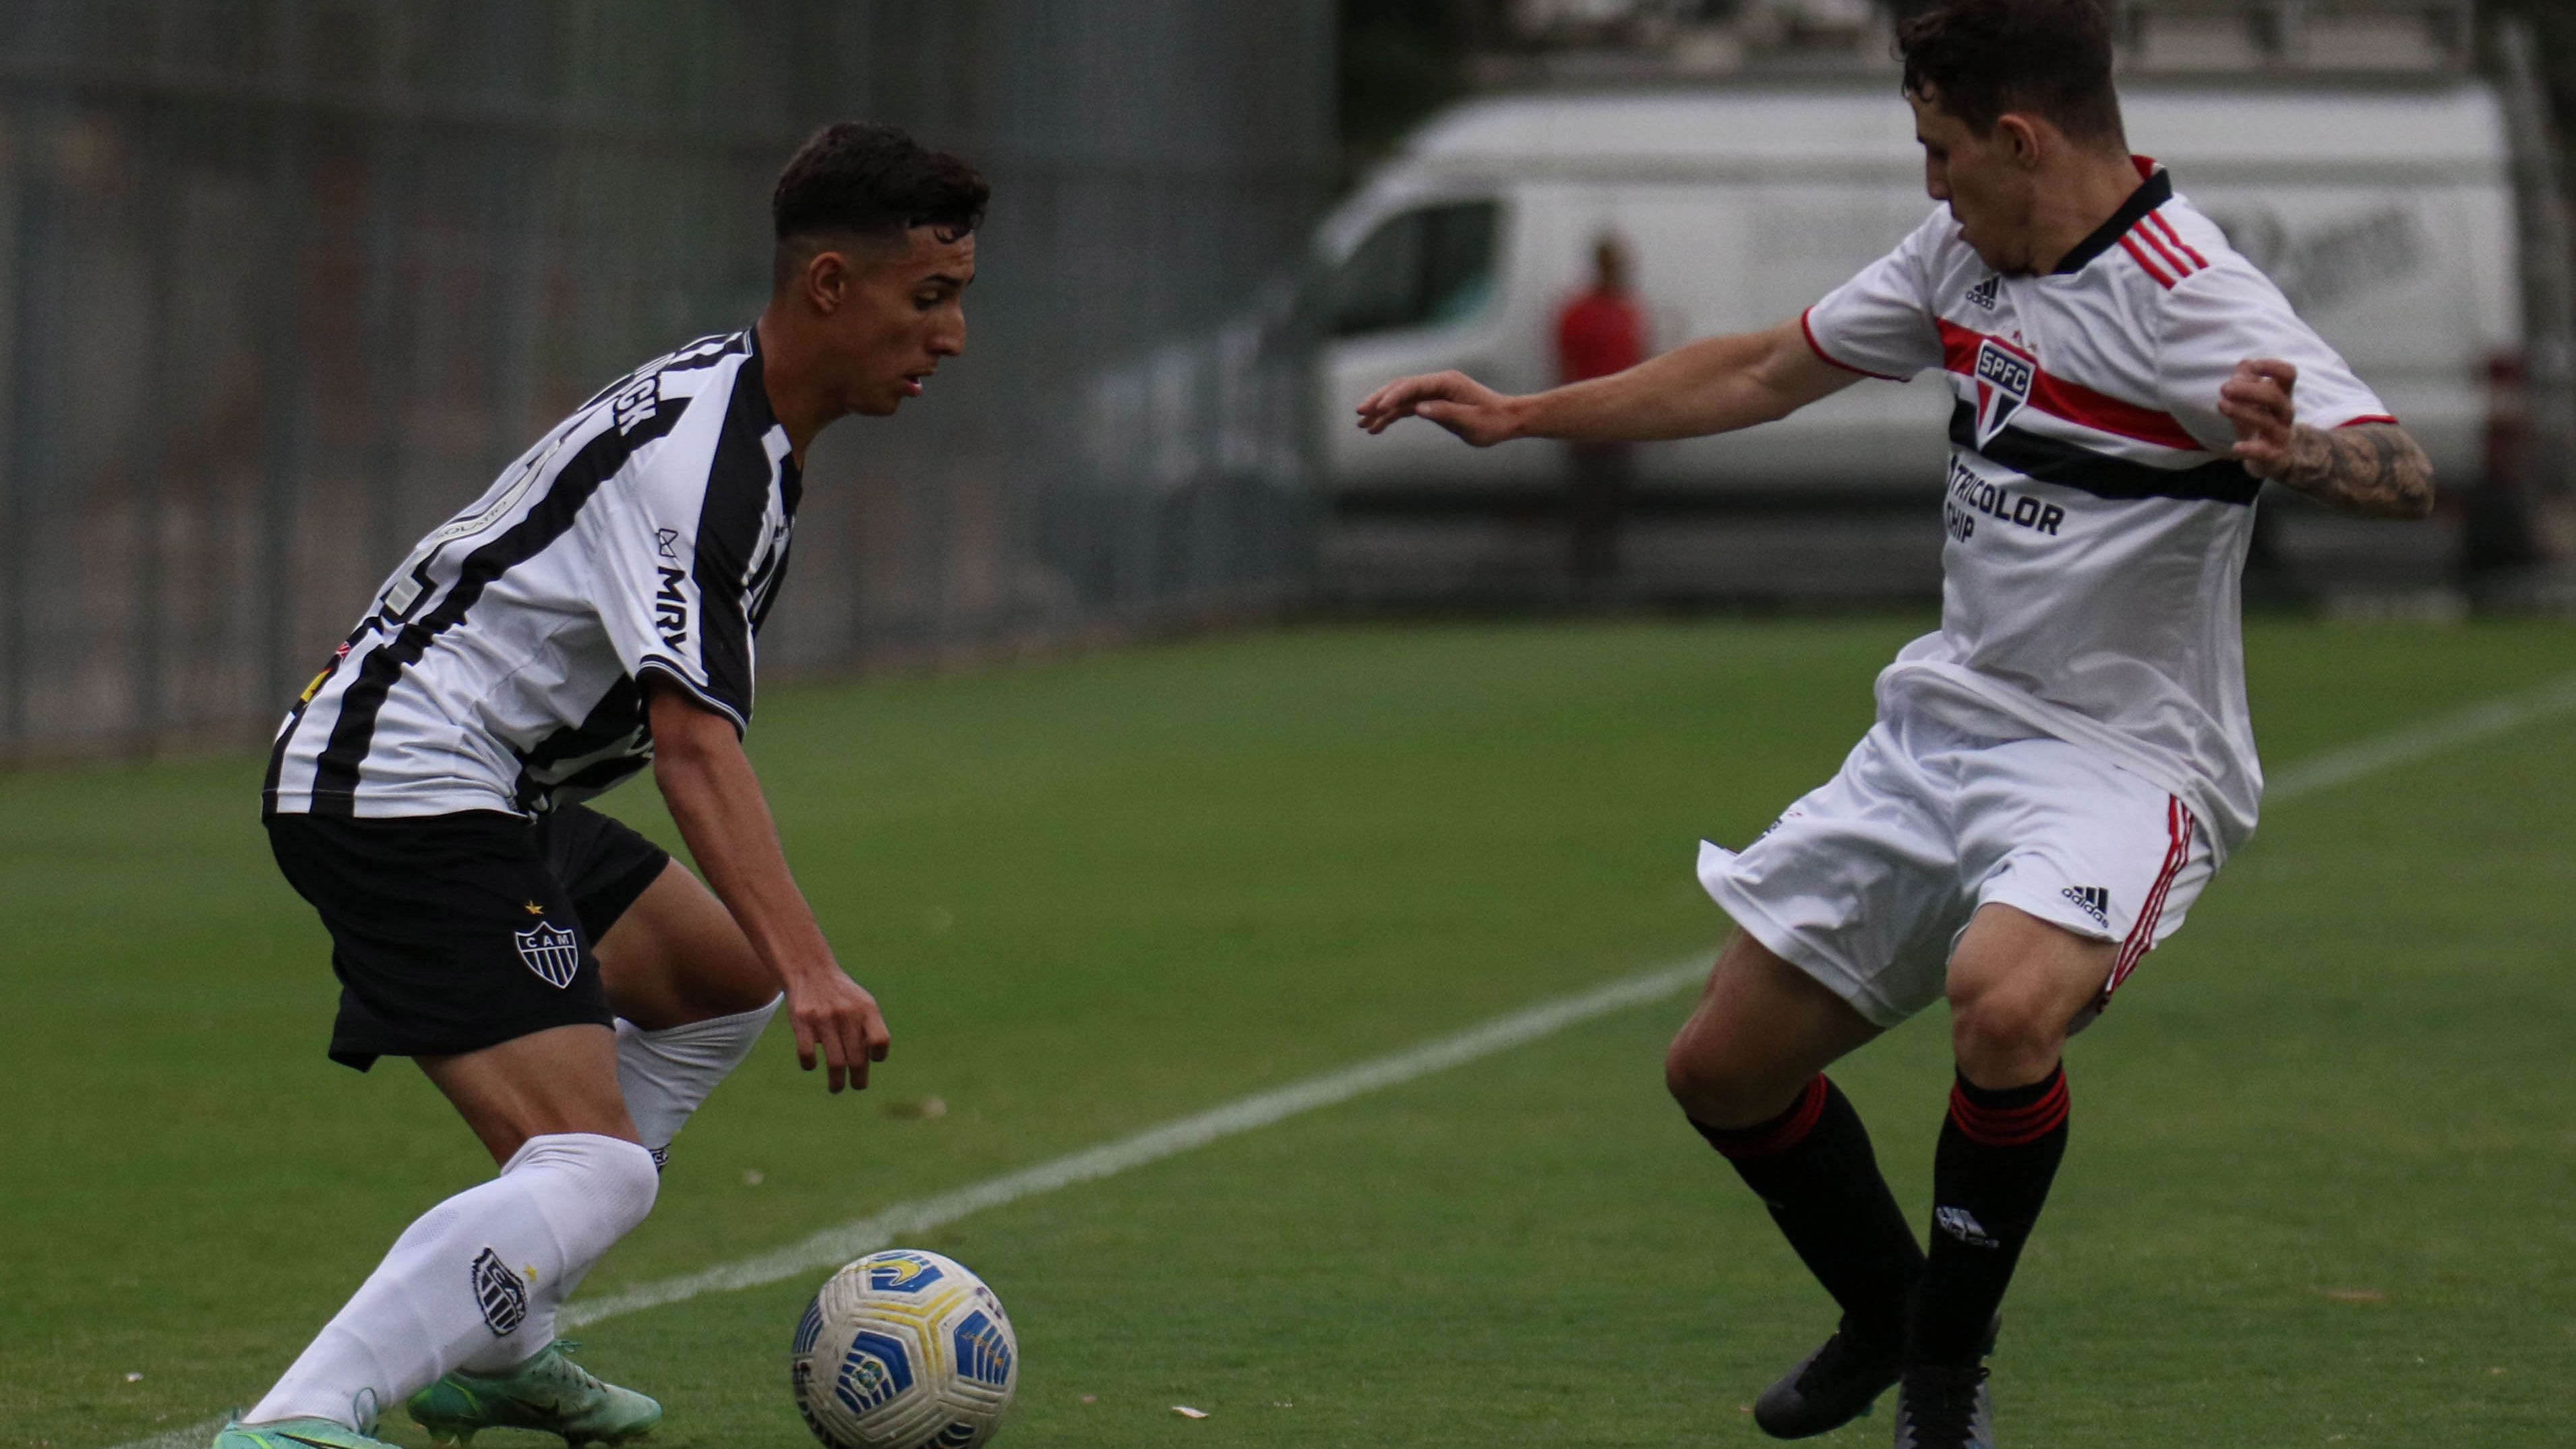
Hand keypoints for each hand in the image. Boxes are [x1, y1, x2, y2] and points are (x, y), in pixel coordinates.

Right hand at [784, 965, 891, 1092]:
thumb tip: (873, 1062)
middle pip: (858, 1058)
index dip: (878, 1056)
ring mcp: (824, 1018)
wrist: (810, 971)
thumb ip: (871, 1029)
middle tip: (857, 1085)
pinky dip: (810, 1064)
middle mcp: (848, 1014)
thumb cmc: (841, 995)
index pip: (880, 1041)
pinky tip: (811, 1065)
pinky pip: (807, 1054)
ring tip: (836, 1088)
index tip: (871, 1060)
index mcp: (867, 1009)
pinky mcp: (802, 1021)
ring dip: (837, 1082)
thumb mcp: (863, 1004)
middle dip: (859, 1079)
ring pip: (836, 1062)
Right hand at [1354, 370, 1520, 445]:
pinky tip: (1377, 428)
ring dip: (1381, 410)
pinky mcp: (1433, 403)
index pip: (1413, 385)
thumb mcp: (1471, 420)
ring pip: (1401, 398)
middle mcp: (1438, 384)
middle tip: (1359, 413)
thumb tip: (1418, 408)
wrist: (1507, 420)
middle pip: (1401, 388)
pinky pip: (1407, 408)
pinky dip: (1392, 417)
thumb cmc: (1493, 420)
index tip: (1377, 408)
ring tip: (1362, 425)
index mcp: (1447, 382)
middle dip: (1379, 400)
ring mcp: (1434, 393)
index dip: (1392, 396)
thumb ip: (1445, 412)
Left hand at [2218, 358, 2315, 480]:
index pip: (2288, 375)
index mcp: (2282, 394)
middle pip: (2275, 397)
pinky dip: (2250, 449)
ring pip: (2266, 421)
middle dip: (2249, 390)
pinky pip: (2263, 452)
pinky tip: (2236, 447)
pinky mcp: (2273, 455)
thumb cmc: (2261, 419)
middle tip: (2225, 388)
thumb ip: (2247, 380)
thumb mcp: (2253, 398)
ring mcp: (2281, 434)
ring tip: (2221, 405)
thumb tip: (2244, 364)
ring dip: (2242, 412)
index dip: (2273, 367)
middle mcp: (2285, 412)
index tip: (2253, 365)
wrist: (2275, 456)